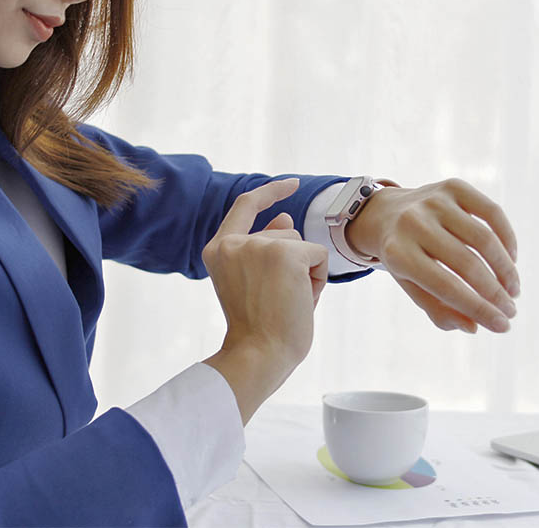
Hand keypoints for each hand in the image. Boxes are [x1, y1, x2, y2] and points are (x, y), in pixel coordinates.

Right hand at [202, 179, 328, 423]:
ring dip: (306, 274)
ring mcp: (259, 245)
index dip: (271, 192)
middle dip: (294, 264)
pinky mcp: (285, 253)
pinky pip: (319, 256)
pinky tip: (300, 300)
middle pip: (286, 233)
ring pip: (304, 246)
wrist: (260, 354)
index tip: (291, 184)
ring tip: (287, 302)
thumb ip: (267, 246)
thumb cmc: (259, 327)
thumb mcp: (257, 281)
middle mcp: (234, 243)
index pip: (246, 205)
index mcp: (218, 249)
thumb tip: (285, 216)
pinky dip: (318, 281)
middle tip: (278, 300)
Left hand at [346, 178, 518, 332]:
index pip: (447, 287)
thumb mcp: (411, 287)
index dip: (479, 308)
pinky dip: (507, 238)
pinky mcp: (453, 187)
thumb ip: (439, 310)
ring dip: (505, 269)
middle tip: (511, 311)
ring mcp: (435, 201)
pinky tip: (511, 260)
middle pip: (468, 263)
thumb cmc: (404, 258)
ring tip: (513, 290)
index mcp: (398, 253)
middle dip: (496, 293)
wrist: (386, 214)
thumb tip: (474, 327)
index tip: (503, 326)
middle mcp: (414, 223)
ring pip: (484, 238)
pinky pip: (492, 212)